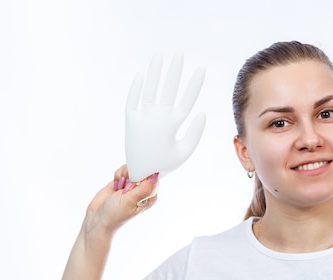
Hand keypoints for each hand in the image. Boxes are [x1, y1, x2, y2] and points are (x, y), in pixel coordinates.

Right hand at [84, 166, 159, 234]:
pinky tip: (116, 186)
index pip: (153, 178)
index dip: (141, 177)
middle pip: (142, 170)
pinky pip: (124, 169)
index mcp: (150, 197)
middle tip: (124, 188)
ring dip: (123, 175)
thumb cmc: (115, 215)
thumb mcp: (129, 202)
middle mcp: (144, 190)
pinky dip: (118, 175)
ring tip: (119, 188)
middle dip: (131, 175)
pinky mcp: (124, 181)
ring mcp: (134, 185)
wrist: (98, 218)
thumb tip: (155, 176)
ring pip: (133, 168)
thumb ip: (143, 189)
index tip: (131, 185)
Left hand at [125, 54, 205, 181]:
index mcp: (173, 125)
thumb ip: (195, 133)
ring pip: (150, 88)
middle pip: (169, 88)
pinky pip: (132, 99)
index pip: (187, 99)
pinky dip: (136, 86)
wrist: (141, 173)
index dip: (195, 84)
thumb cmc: (166, 162)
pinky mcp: (130, 119)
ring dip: (155, 71)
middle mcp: (158, 118)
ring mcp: (143, 117)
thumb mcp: (185, 152)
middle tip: (179, 54)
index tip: (201, 69)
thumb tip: (202, 113)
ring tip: (159, 56)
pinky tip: (142, 73)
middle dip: (175, 70)